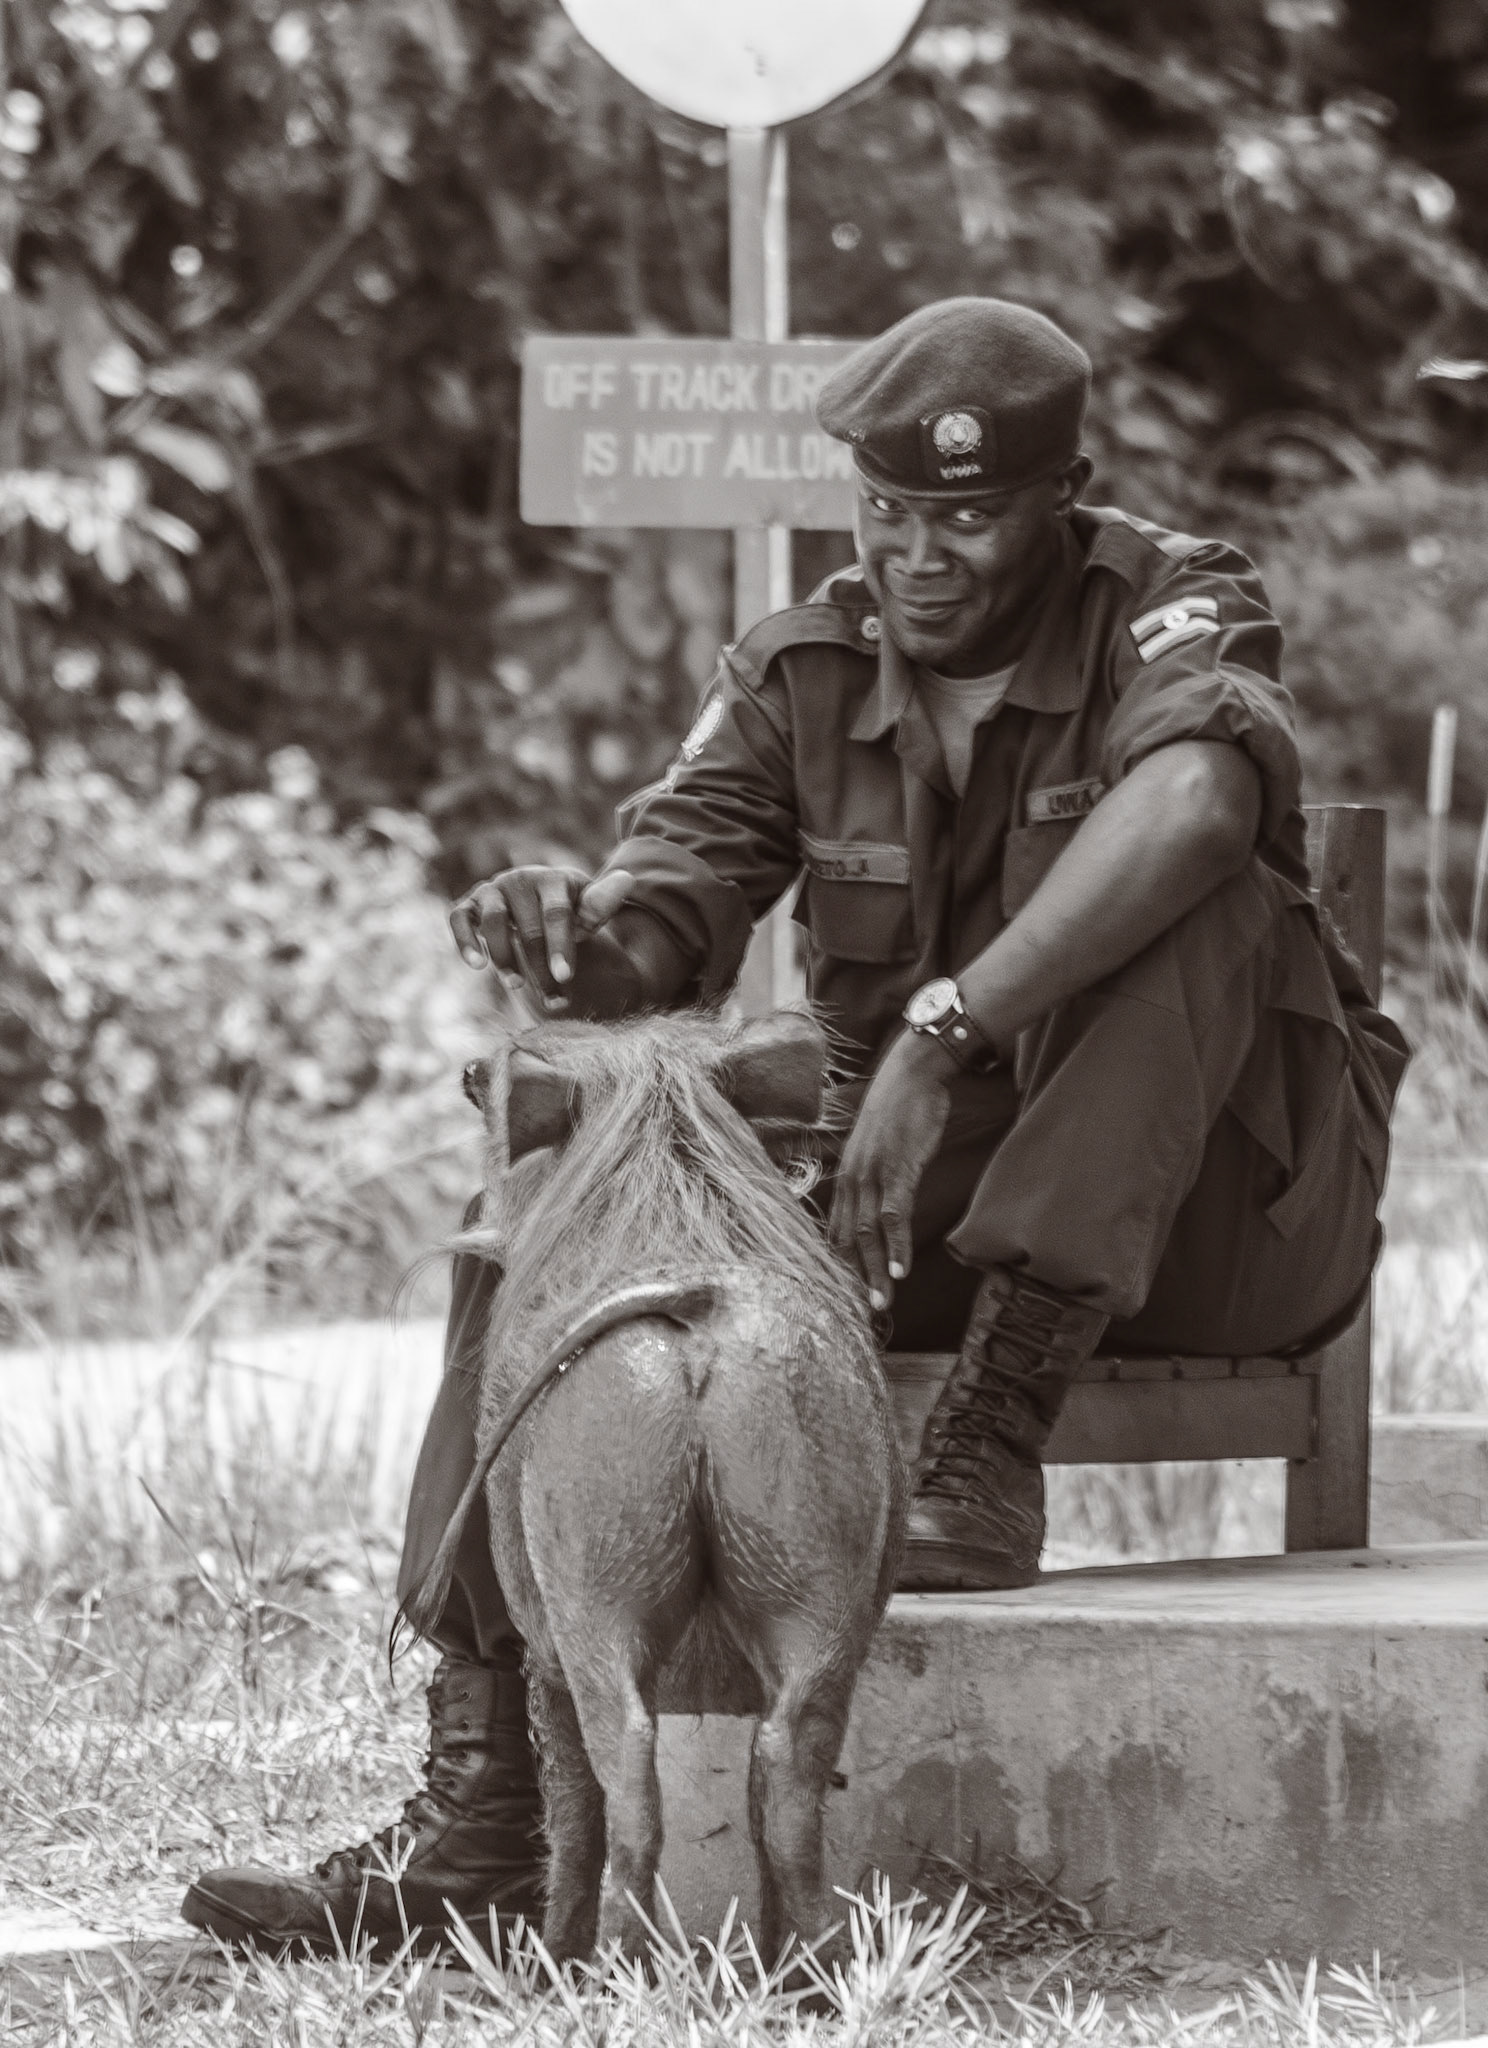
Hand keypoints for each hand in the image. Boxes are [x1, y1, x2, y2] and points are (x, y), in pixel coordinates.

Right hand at [449, 866, 636, 1009]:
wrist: (536, 904)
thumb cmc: (567, 912)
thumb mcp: (587, 910)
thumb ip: (602, 903)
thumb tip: (627, 879)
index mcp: (552, 879)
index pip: (556, 914)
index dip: (560, 946)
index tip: (565, 977)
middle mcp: (519, 879)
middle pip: (528, 927)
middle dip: (540, 967)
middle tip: (554, 1001)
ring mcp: (492, 890)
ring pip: (493, 921)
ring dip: (504, 956)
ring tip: (517, 986)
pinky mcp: (469, 904)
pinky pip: (458, 918)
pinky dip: (465, 940)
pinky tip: (477, 965)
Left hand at [829, 1032, 952, 1311]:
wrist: (912, 1072)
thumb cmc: (900, 1110)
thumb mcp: (881, 1147)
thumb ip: (877, 1176)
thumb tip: (882, 1203)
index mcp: (847, 1176)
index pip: (837, 1231)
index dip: (841, 1265)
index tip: (849, 1295)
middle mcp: (853, 1178)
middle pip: (847, 1239)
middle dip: (855, 1279)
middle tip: (863, 1312)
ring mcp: (873, 1174)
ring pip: (867, 1233)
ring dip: (875, 1271)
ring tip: (882, 1302)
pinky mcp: (898, 1168)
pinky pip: (894, 1214)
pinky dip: (897, 1245)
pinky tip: (901, 1269)